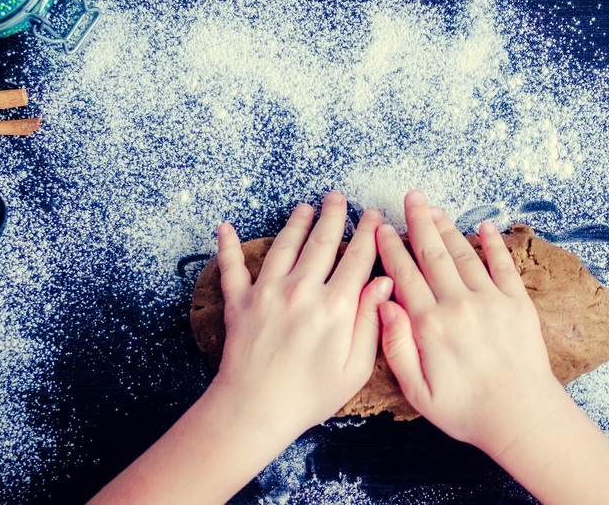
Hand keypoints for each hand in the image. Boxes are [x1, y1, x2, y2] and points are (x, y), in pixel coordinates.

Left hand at [213, 191, 391, 444]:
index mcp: (335, 307)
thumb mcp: (354, 368)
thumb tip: (383, 284)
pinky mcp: (240, 302)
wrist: (255, 411)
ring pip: (284, 245)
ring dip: (296, 223)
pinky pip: (232, 267)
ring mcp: (267, 293)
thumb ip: (371, 322)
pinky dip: (228, 246)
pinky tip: (225, 228)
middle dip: (333, 216)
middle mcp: (301, 291)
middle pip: (322, 243)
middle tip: (338, 198)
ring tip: (304, 207)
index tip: (373, 216)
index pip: (357, 259)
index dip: (368, 234)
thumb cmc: (309, 396)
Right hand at [376, 189, 565, 459]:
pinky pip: (503, 265)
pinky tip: (484, 226)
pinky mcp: (517, 304)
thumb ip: (397, 346)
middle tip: (410, 197)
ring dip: (447, 228)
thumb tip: (383, 305)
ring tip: (434, 207)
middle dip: (418, 223)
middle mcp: (458, 305)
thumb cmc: (465, 410)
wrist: (521, 417)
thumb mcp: (418, 391)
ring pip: (463, 254)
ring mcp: (490, 301)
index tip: (382, 228)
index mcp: (429, 326)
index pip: (404, 276)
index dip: (391, 249)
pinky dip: (494, 243)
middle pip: (433, 255)